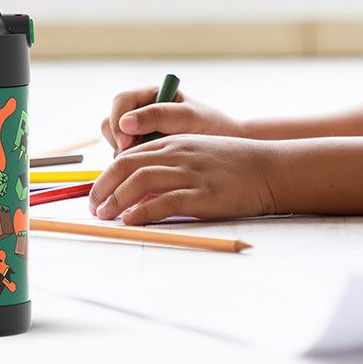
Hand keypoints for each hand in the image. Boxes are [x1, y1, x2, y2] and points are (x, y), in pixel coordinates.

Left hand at [89, 134, 278, 224]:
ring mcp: (190, 173)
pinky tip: (131, 221)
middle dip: (103, 187)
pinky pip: (163, 202)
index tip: (97, 194)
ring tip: (106, 216)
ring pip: (140, 180)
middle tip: (94, 207)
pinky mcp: (203, 194)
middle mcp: (178, 153)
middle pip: (127, 165)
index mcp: (175, 142)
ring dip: (116, 199)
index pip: (129, 155)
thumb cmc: (233, 165)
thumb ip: (170, 164)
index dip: (107, 176)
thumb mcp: (197, 154)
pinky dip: (141, 212)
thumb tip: (140, 189)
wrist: (268, 168)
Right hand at [100, 84, 244, 154]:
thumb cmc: (211, 126)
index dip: (118, 120)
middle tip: (132, 157)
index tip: (126, 141)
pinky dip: (130, 168)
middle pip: (111, 122)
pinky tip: (148, 173)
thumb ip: (159, 116)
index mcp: (151, 96)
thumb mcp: (189, 117)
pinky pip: (124, 161)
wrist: (227, 147)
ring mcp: (140, 134)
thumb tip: (125, 122)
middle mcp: (141, 113)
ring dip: (123, 156)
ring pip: (115, 143)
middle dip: (117, 141)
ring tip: (147, 165)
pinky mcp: (142, 154)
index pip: (122, 101)